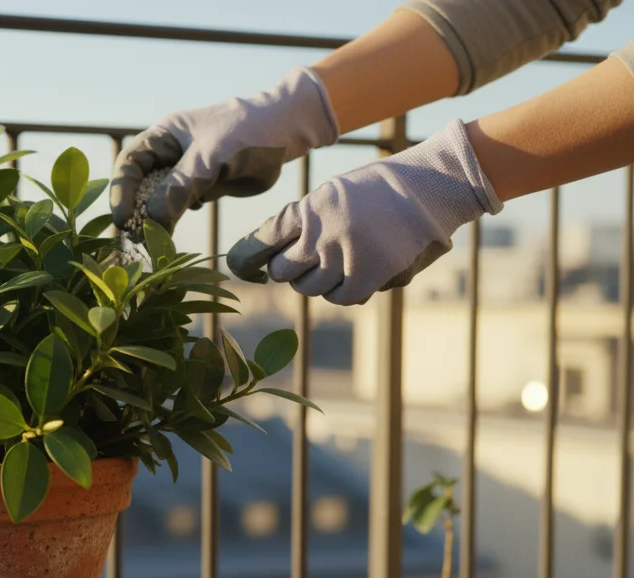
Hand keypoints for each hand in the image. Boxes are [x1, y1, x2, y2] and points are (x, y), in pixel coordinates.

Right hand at [109, 66, 338, 232]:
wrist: (285, 133)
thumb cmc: (244, 133)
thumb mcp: (208, 159)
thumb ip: (178, 189)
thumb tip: (152, 221)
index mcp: (163, 136)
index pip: (129, 164)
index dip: (121, 191)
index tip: (122, 219)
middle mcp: (169, 154)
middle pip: (139, 186)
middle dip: (136, 211)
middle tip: (135, 239)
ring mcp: (186, 172)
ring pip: (159, 201)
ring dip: (154, 222)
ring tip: (153, 243)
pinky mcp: (203, 188)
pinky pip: (180, 209)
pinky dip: (174, 223)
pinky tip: (173, 235)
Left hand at [226, 119, 502, 305]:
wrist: (430, 185)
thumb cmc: (380, 188)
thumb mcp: (334, 192)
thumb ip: (305, 220)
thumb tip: (273, 254)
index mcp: (307, 210)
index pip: (262, 241)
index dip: (248, 257)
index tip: (242, 265)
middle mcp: (318, 236)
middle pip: (282, 271)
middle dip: (288, 269)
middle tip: (304, 262)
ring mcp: (341, 259)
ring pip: (309, 288)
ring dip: (316, 281)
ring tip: (336, 263)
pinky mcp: (366, 278)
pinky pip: (340, 297)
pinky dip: (343, 291)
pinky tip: (353, 276)